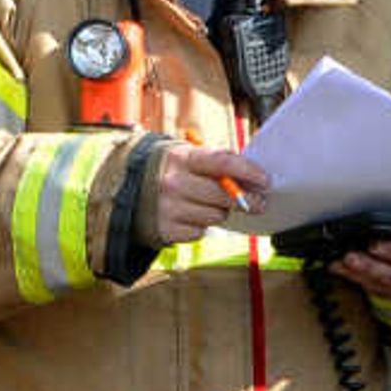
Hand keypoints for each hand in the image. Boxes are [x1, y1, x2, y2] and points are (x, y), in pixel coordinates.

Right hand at [150, 144, 269, 246]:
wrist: (126, 191)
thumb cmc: (169, 172)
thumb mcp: (186, 158)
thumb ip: (216, 165)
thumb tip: (253, 180)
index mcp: (181, 157)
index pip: (222, 162)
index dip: (248, 171)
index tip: (265, 182)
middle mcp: (173, 182)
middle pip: (224, 195)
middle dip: (245, 200)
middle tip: (257, 203)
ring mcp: (168, 207)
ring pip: (215, 216)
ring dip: (219, 213)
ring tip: (206, 205)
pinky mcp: (165, 229)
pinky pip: (200, 232)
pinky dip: (200, 226)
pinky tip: (189, 216)